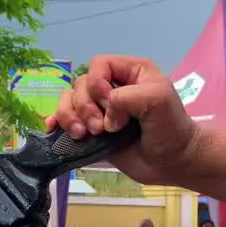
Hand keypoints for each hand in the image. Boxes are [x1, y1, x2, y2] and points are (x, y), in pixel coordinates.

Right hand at [46, 55, 199, 187]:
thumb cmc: (170, 128)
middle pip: (80, 84)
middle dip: (85, 106)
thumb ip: (127, 97)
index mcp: (130, 72)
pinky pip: (65, 120)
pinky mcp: (92, 131)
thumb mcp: (157, 99)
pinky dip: (56, 122)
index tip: (109, 103)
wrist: (172, 162)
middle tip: (99, 128)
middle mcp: (112, 87)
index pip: (99, 64)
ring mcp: (100, 110)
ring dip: (70, 116)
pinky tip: (53, 129)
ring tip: (83, 135)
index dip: (97, 82)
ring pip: (68, 100)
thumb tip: (104, 117)